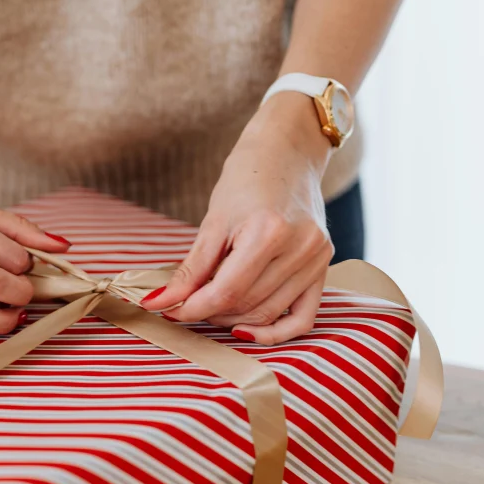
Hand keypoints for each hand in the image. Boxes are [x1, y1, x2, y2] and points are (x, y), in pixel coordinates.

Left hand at [141, 92, 334, 343]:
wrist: (287, 152)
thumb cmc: (246, 179)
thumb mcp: (212, 221)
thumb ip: (189, 269)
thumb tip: (158, 302)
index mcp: (268, 232)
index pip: (225, 292)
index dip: (192, 308)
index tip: (169, 310)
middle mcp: (299, 248)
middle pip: (246, 305)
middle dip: (209, 312)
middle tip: (185, 305)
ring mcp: (317, 259)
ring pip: (269, 313)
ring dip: (235, 320)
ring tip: (211, 308)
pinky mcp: (324, 266)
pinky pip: (303, 317)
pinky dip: (275, 331)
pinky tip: (247, 330)